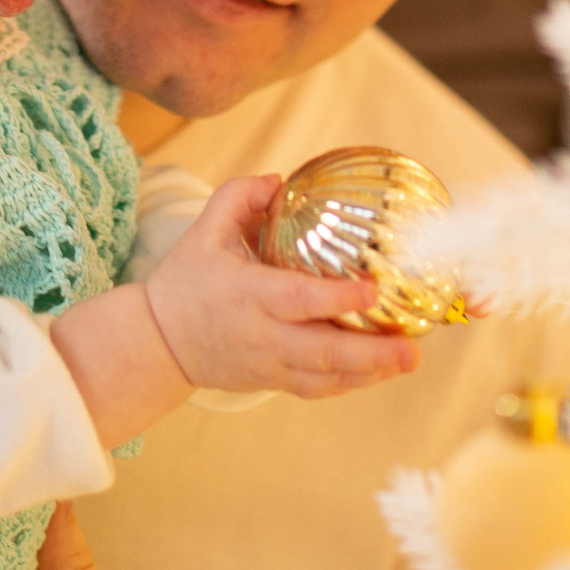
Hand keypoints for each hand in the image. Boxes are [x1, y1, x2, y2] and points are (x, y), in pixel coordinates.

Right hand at [142, 172, 420, 398]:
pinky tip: (377, 373)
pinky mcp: (271, 382)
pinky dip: (348, 384)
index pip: (298, 299)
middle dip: (371, 354)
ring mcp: (268, 364)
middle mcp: (262, 335)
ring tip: (406, 361)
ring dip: (369, 373)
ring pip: (325, 376)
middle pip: (322, 351)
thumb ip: (237, 198)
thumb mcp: (202, 232)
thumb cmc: (184, 283)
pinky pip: (316, 389)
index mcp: (247, 295)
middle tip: (411, 349)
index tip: (373, 289)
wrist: (158, 343)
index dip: (338, 297)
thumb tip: (279, 180)